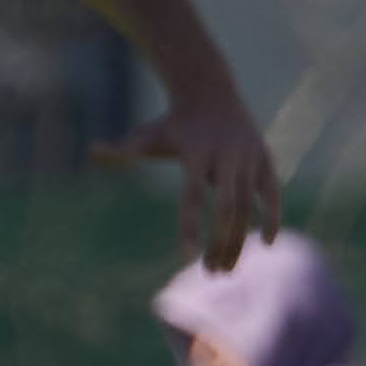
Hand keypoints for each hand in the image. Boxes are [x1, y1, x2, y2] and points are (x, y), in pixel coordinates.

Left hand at [98, 93, 282, 270]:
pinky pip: (272, 192)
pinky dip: (272, 216)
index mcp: (196, 151)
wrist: (210, 91)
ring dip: (240, 239)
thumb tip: (92, 151)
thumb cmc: (174, 123)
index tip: (186, 255)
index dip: (192, 224)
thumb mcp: (147, 136)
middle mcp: (226, 154)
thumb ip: (122, 150)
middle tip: (211, 274)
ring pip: (249, 205)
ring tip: (226, 269)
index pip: (193, 195)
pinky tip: (267, 244)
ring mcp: (248, 156)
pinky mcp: (264, 158)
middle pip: (227, 206)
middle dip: (221, 242)